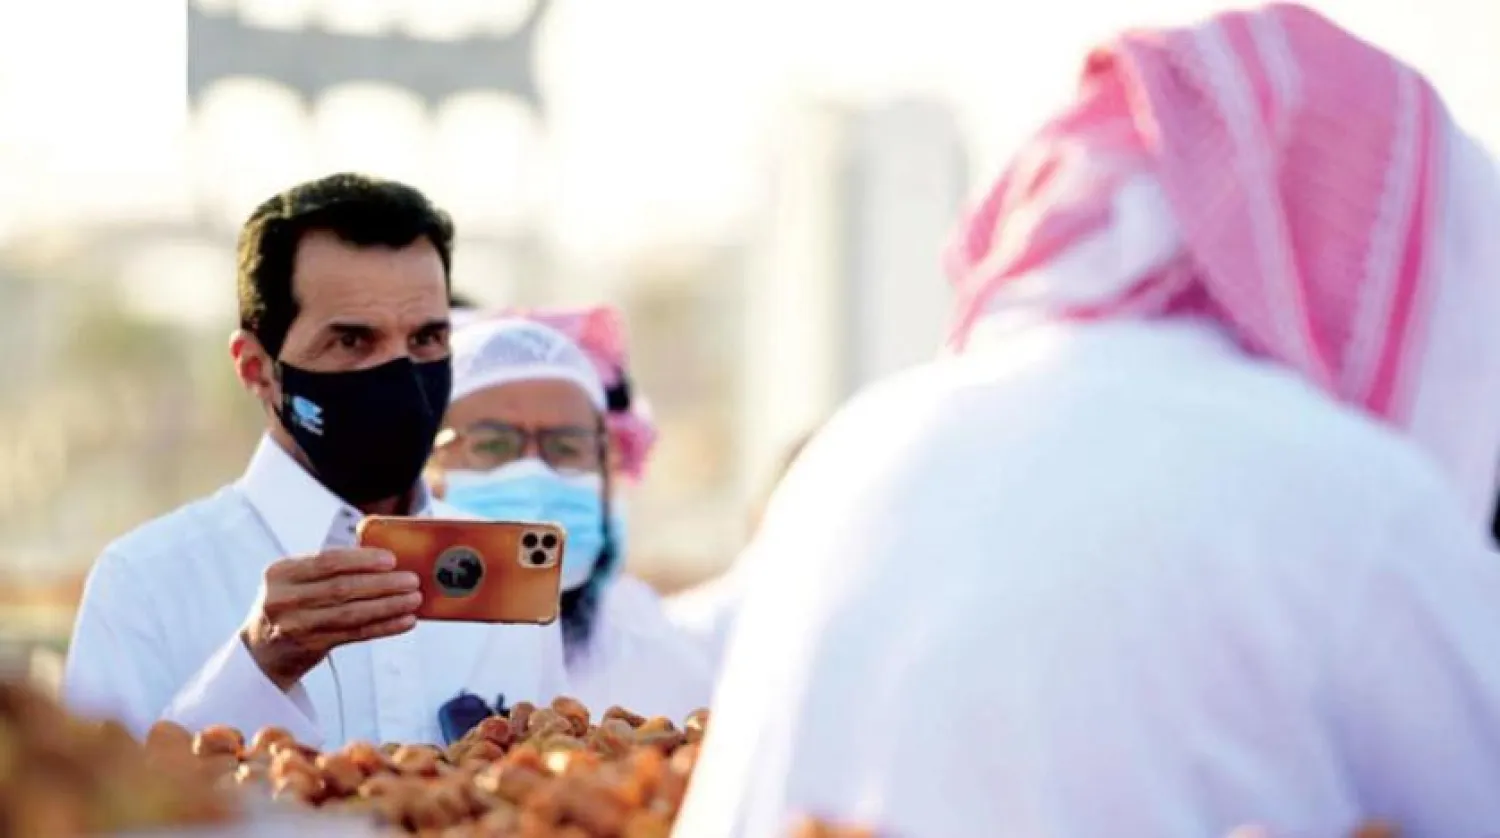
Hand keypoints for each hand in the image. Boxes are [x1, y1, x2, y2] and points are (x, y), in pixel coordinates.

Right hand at [241, 548, 421, 690]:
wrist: (261, 651)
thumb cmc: (290, 604)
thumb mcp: (294, 580)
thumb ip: (328, 568)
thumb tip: (383, 557)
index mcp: (281, 573)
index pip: (327, 561)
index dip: (363, 560)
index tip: (391, 559)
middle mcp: (284, 599)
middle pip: (342, 588)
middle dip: (383, 583)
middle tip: (412, 580)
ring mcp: (295, 626)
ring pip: (351, 613)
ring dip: (389, 606)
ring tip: (414, 599)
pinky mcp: (311, 647)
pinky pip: (355, 634)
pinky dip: (384, 626)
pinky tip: (405, 621)